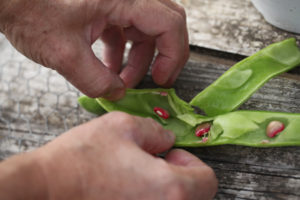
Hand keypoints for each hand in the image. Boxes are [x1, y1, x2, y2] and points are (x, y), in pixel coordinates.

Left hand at [0, 0, 188, 99]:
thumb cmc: (28, 7)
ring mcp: (116, 0)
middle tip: (155, 80)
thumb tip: (116, 94)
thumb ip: (96, 80)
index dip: (173, 56)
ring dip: (138, 58)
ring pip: (144, 29)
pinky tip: (107, 68)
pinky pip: (124, 29)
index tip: (161, 80)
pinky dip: (121, 50)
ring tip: (122, 81)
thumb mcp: (64, 53)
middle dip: (163, 56)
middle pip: (164, 24)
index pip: (170, 25)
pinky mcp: (105, 5)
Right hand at [33, 112, 216, 199]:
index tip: (172, 155)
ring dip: (161, 187)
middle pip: (193, 195)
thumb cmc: (81, 159)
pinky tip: (123, 187)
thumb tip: (166, 139)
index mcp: (169, 189)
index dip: (192, 163)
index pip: (207, 180)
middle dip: (178, 175)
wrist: (44, 188)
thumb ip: (155, 130)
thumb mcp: (123, 126)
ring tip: (134, 173)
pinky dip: (146, 197)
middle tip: (153, 162)